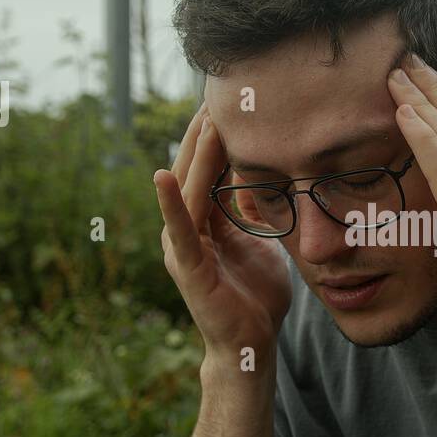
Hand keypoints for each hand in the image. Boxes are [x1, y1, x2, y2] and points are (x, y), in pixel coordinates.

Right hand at [154, 103, 290, 361]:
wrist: (251, 344)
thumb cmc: (257, 294)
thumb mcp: (262, 240)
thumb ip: (259, 209)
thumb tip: (275, 177)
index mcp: (205, 219)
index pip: (210, 167)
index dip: (219, 134)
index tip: (234, 99)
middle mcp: (186, 227)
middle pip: (195, 169)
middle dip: (205, 132)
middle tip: (220, 93)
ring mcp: (182, 245)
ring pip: (189, 190)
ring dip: (196, 153)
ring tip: (206, 119)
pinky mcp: (185, 266)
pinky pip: (179, 229)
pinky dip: (170, 202)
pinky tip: (161, 175)